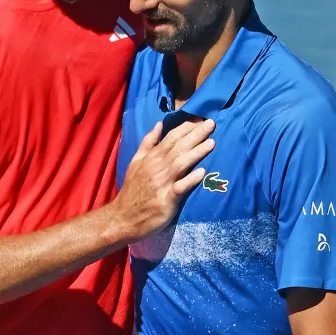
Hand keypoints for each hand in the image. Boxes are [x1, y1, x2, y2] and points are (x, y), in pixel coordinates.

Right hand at [111, 119, 215, 241]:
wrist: (123, 217)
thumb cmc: (132, 190)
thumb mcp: (136, 162)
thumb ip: (148, 143)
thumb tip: (159, 124)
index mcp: (151, 157)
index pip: (171, 137)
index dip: (186, 127)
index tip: (201, 117)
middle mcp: (158, 167)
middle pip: (179, 147)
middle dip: (196, 134)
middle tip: (212, 122)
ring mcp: (162, 183)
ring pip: (181, 163)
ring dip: (196, 152)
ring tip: (212, 143)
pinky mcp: (166, 200)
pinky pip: (180, 188)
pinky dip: (190, 180)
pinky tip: (202, 173)